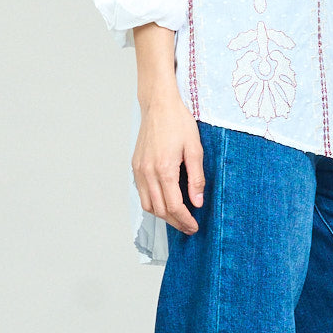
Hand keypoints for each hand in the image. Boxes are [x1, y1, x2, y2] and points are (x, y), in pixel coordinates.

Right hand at [131, 93, 204, 234]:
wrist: (159, 105)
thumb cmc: (178, 122)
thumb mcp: (195, 148)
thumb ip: (196, 177)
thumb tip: (197, 202)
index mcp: (165, 169)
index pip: (174, 206)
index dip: (185, 220)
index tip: (194, 227)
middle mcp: (148, 173)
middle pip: (160, 210)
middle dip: (175, 222)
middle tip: (189, 226)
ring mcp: (139, 170)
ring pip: (148, 205)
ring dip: (163, 215)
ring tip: (178, 217)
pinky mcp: (135, 166)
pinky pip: (141, 193)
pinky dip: (152, 203)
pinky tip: (164, 201)